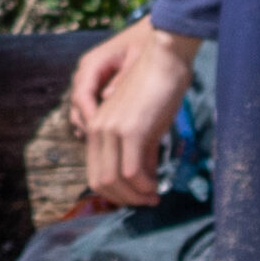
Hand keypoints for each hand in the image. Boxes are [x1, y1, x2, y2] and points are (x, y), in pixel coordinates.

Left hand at [68, 17, 201, 205]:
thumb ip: (139, 150)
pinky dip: (144, 186)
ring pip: (114, 181)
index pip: (95, 172)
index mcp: (95, 126)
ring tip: (153, 198)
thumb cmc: (157, 87)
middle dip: (124, 199)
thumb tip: (145, 179)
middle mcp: (97, 129)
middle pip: (100, 182)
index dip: (115, 192)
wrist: (164, 58)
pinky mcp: (131, 130)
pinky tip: (156, 187)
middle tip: (146, 202)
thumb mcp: (142, 122)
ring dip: (135, 196)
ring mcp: (111, 130)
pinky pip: (132, 171)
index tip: (136, 196)